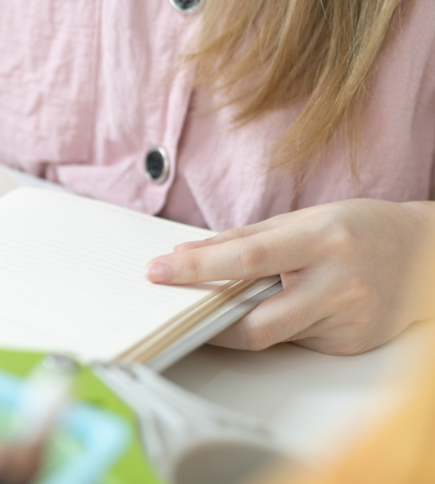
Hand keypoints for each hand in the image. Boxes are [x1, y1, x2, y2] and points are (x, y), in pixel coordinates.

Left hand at [145, 199, 434, 354]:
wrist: (427, 256)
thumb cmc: (360, 229)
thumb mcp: (305, 219)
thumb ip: (245, 239)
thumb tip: (188, 254)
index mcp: (324, 241)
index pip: (247, 259)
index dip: (197, 269)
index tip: (159, 270)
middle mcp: (339, 285)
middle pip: (256, 323)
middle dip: (208, 322)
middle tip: (177, 311)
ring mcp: (348, 322)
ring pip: (271, 336)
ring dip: (239, 322)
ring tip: (227, 302)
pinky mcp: (350, 346)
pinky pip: (294, 342)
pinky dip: (276, 327)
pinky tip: (285, 308)